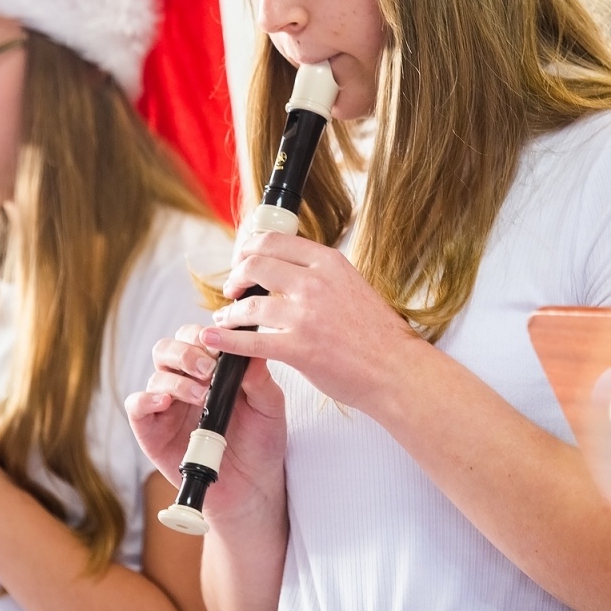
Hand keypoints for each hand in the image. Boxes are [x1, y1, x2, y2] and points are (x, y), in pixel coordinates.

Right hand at [126, 324, 286, 523]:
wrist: (251, 486)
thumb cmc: (260, 442)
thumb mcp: (269, 406)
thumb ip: (259, 376)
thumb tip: (251, 346)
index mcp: (211, 369)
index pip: (197, 336)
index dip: (206, 335)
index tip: (223, 345)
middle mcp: (184, 381)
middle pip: (169, 347)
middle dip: (186, 352)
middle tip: (207, 368)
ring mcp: (166, 406)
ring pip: (155, 374)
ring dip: (176, 379)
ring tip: (201, 395)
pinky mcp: (151, 430)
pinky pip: (135, 405)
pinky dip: (146, 399)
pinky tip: (165, 403)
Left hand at [203, 231, 424, 416]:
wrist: (395, 369)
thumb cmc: (378, 334)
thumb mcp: (352, 285)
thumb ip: (321, 274)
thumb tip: (290, 267)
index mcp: (328, 262)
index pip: (274, 241)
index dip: (249, 248)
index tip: (242, 259)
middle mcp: (314, 283)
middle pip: (255, 265)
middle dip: (235, 276)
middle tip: (231, 288)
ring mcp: (305, 316)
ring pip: (249, 305)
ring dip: (229, 312)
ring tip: (224, 317)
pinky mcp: (298, 348)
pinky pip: (250, 342)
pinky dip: (226, 339)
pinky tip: (214, 338)